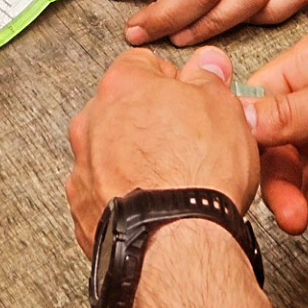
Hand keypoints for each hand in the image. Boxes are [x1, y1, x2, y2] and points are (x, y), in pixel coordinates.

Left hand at [66, 48, 259, 254]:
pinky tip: (150, 206)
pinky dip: (121, 196)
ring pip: (108, 152)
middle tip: (183, 143)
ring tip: (169, 181)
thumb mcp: (224, 108)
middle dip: (149, 122)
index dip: (173, 83)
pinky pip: (102, 192)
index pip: (144, 64)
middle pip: (122, 109)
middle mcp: (92, 121)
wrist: (177, 243)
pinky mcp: (83, 209)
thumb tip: (208, 64)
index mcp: (122, 85)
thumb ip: (209, 78)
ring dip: (132, 160)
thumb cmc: (197, 175)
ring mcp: (83, 166)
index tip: (190, 100)